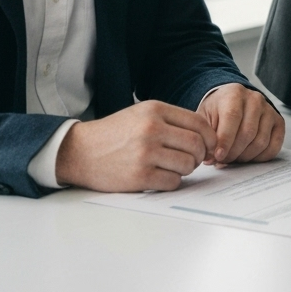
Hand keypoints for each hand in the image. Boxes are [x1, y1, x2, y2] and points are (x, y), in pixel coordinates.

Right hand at [55, 100, 216, 191]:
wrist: (80, 151)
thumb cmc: (115, 133)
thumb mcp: (142, 113)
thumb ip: (171, 120)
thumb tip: (203, 134)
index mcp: (155, 110)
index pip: (198, 122)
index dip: (209, 136)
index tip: (209, 145)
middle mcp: (152, 129)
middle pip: (196, 144)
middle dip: (201, 154)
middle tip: (194, 159)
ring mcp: (145, 153)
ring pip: (187, 164)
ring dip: (187, 169)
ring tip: (176, 167)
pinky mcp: (139, 176)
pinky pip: (173, 181)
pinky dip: (173, 181)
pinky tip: (163, 177)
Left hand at [198, 83, 284, 165]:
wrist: (232, 100)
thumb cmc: (218, 110)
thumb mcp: (206, 117)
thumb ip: (207, 136)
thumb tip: (211, 158)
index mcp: (235, 94)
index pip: (232, 117)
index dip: (225, 140)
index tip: (218, 156)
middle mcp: (255, 99)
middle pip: (248, 133)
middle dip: (233, 152)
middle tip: (223, 160)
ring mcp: (269, 110)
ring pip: (261, 141)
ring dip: (246, 157)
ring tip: (234, 158)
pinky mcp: (278, 121)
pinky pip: (274, 146)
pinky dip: (261, 158)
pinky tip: (248, 157)